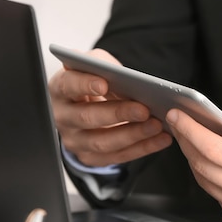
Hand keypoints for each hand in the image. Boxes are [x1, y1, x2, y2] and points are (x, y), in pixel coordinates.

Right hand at [48, 48, 171, 166]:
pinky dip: (143, 148)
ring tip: (157, 125)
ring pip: (102, 142)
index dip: (84, 84)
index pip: (68, 85)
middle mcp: (63, 117)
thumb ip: (103, 64)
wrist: (89, 106)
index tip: (104, 84)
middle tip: (144, 109)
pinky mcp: (90, 157)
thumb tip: (123, 74)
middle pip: (87, 117)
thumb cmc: (94, 82)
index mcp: (60, 89)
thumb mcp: (96, 66)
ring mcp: (75, 140)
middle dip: (118, 114)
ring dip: (133, 134)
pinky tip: (161, 138)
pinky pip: (118, 156)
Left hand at [165, 110, 221, 221]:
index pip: (214, 150)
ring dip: (192, 157)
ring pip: (205, 181)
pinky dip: (205, 173)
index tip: (179, 117)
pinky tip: (205, 157)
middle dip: (186, 141)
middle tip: (178, 122)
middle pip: (203, 166)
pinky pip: (214, 193)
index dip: (192, 131)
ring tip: (187, 136)